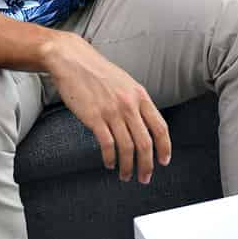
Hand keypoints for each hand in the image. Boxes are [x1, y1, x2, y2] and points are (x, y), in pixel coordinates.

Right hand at [43, 33, 171, 182]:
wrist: (73, 61)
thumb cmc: (98, 72)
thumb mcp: (125, 83)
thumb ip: (136, 102)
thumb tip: (144, 124)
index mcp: (140, 95)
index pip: (160, 127)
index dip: (164, 147)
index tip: (164, 161)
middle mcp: (129, 105)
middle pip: (145, 142)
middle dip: (147, 164)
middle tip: (145, 177)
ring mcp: (112, 111)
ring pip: (127, 147)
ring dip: (128, 166)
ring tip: (125, 175)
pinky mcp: (94, 117)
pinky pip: (108, 144)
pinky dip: (110, 158)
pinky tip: (110, 164)